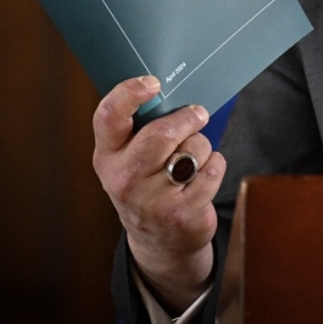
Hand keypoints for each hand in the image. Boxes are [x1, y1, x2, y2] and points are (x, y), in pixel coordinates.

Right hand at [93, 76, 225, 312]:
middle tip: (198, 113)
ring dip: (202, 146)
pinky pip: (212, 169)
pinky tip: (202, 175)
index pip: (109, 116)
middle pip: (162, 133)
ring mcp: (152, 199)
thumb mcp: (129, 158)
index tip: (153, 82)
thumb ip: (140, 127)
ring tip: (192, 158)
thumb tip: (170, 88)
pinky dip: (215, 165)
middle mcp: (125, 178)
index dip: (130, 93)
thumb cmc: (147, 183)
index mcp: (107, 156)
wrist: (158, 240)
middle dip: (188, 118)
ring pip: (193, 149)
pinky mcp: (182, 213)